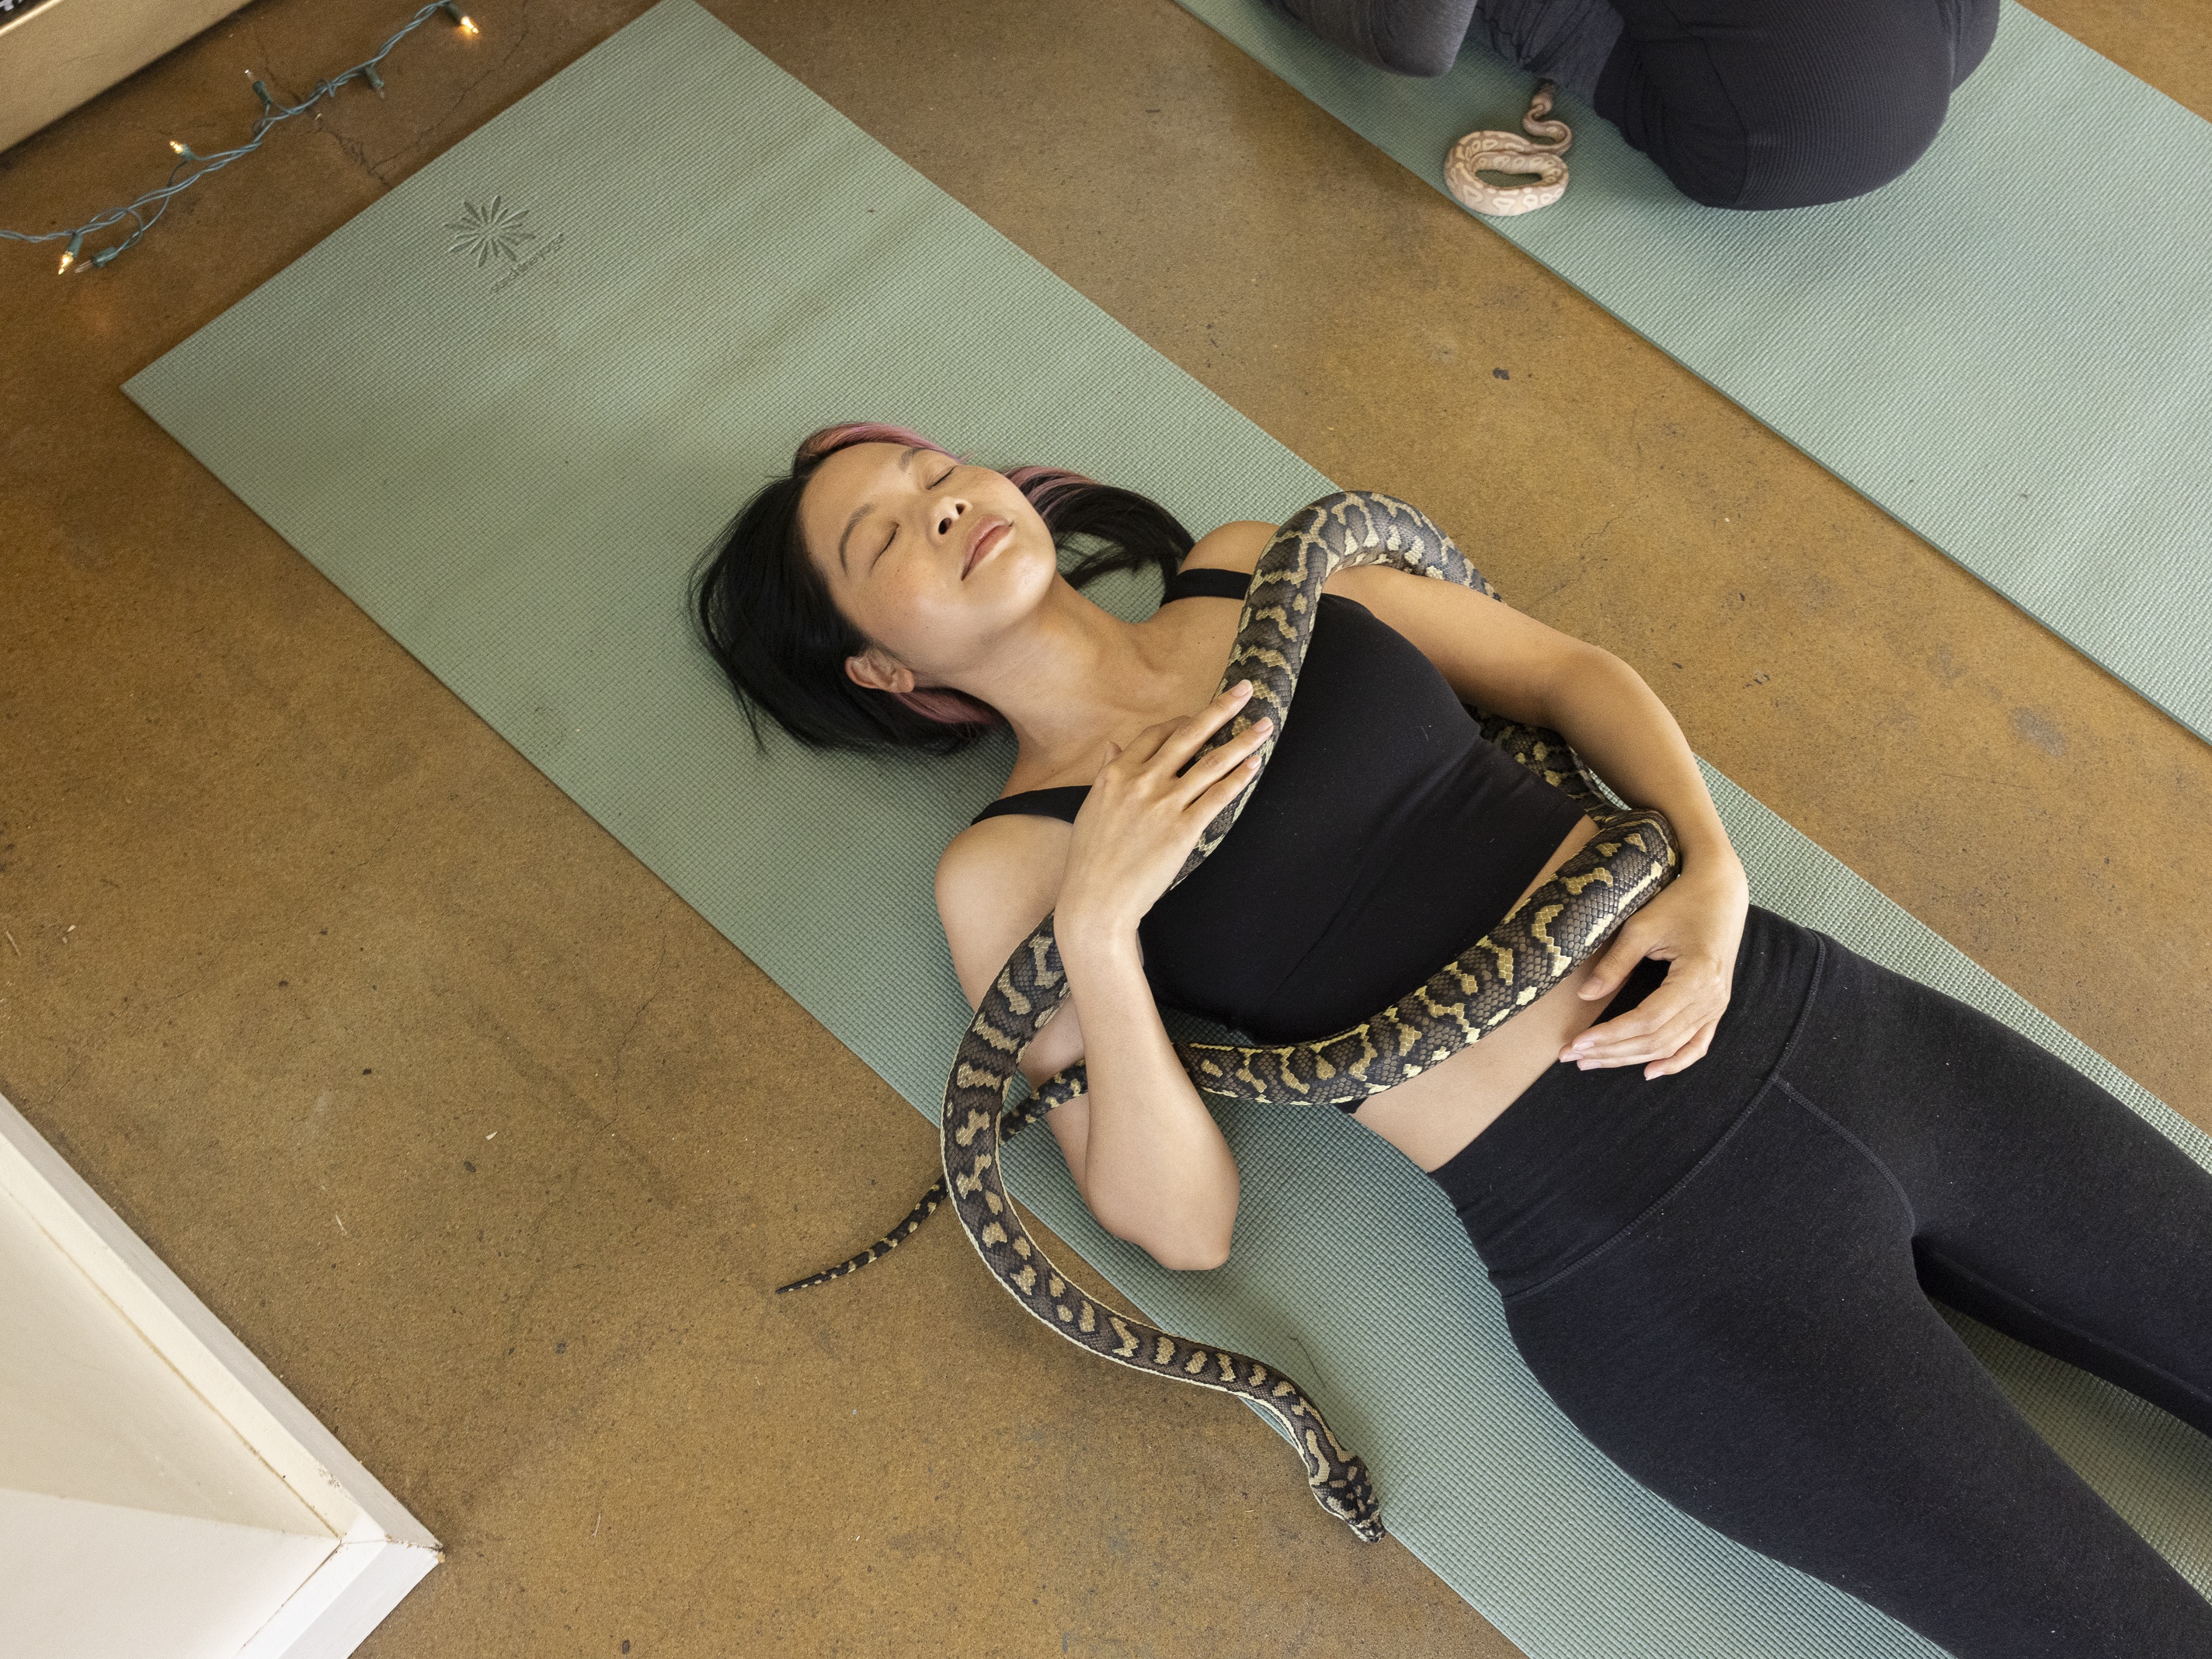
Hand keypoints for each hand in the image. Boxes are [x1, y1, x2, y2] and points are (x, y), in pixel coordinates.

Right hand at [1056, 682, 1272, 953]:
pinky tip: (1255, 763)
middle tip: (1246, 689)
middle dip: (1221, 709)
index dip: (1182, 722)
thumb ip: (1106, 771)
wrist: (1096, 899)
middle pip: (1189, 736)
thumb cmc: (1091, 858)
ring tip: (1265, 725)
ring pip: (1211, 762)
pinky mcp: (1183, 829)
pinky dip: (1239, 777)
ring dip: (1242, 740)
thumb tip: (1113, 745)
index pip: (1156, 735)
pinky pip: (1217, 796)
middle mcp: (1142, 781)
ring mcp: (1164, 804)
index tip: (1200, 716)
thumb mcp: (1092, 807)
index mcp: (1117, 773)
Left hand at [1558, 857, 1749, 1079]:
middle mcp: (1711, 999)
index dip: (1608, 1036)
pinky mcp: (1716, 1006)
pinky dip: (1675, 1061)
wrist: (1720, 891)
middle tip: (1573, 1056)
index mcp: (1695, 978)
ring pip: (1670, 1046)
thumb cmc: (1680, 903)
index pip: (1645, 1021)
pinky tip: (1649, 1071)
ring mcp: (1717, 1006)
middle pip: (1655, 1040)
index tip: (1575, 1043)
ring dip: (1631, 1058)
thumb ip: (1615, 964)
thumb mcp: (1642, 928)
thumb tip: (1586, 995)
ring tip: (1593, 1062)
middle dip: (1611, 1052)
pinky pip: (1697, 1044)